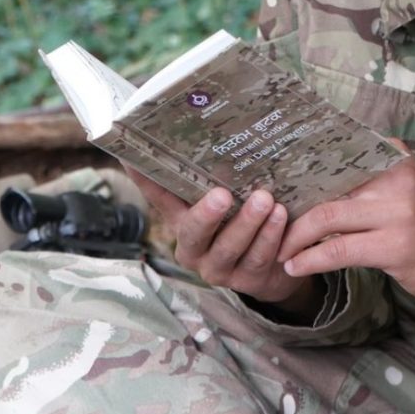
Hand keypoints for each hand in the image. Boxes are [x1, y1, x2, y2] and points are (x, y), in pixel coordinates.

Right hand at [123, 167, 311, 307]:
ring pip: (230, 247)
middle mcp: (193, 248)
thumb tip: (195, 131)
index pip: (158, 197)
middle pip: (193, 232)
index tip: (133, 157)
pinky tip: (281, 217)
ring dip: (248, 223)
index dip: (145, 180)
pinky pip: (258, 259)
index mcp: (181, 223)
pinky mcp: (248, 281)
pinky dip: (270, 237)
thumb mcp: (224, 201)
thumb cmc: (241, 221)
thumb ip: (209, 177)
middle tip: (223, 194)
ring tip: (265, 199)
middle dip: (207, 214)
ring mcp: (219, 268)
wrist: (273, 268)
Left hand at [278, 148, 414, 306]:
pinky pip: (339, 251)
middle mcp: (393, 179)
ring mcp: (395, 212)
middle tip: (272, 227)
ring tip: (280, 250)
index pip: (335, 164)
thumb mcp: (407, 188)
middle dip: (293, 213)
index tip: (277, 193)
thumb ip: (370, 180)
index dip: (302, 180)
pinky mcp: (393, 246)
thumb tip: (315, 182)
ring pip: (327, 219)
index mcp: (393, 159)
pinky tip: (296, 265)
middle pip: (326, 191)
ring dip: (296, 238)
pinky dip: (312, 259)